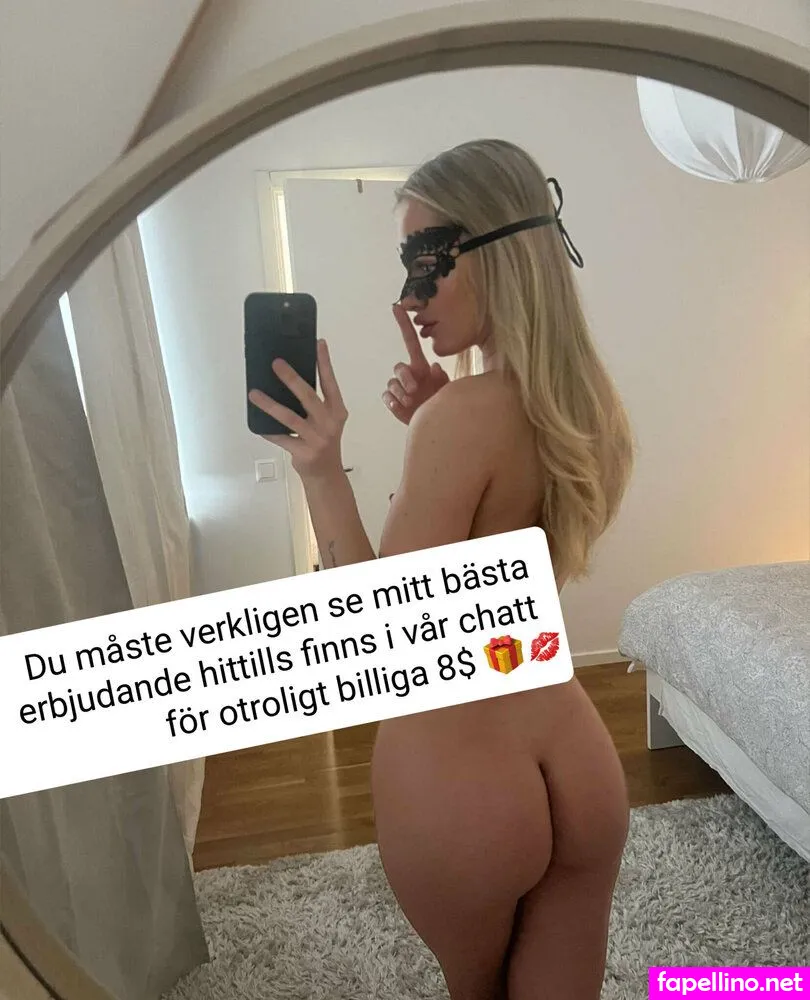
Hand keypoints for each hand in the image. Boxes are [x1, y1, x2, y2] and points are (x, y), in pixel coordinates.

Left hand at [248, 339, 347, 480]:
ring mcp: (317, 439)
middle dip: (292, 378)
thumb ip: (315, 402)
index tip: (318, 343)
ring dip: (270, 404)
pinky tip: (257, 423)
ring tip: (254, 393)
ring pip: (290, 417)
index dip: (324, 363)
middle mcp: (329, 423)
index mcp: (337, 411)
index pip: (330, 383)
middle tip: (276, 363)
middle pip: (309, 397)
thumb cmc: (323, 441)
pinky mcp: (304, 452)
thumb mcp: (328, 420)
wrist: (326, 475)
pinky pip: (281, 438)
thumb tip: (289, 377)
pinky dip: (268, 430)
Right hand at [382, 303, 448, 424]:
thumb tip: (433, 367)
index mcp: (421, 366)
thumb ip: (442, 378)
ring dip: (401, 392)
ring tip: (411, 402)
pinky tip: (401, 407)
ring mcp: (400, 388)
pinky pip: (387, 396)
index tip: (396, 307)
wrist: (435, 423)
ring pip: (392, 383)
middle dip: (405, 377)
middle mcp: (409, 374)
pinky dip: (393, 402)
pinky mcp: (393, 401)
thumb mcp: (447, 390)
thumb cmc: (443, 403)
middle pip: (398, 367)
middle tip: (415, 390)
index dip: (403, 324)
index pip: (410, 340)